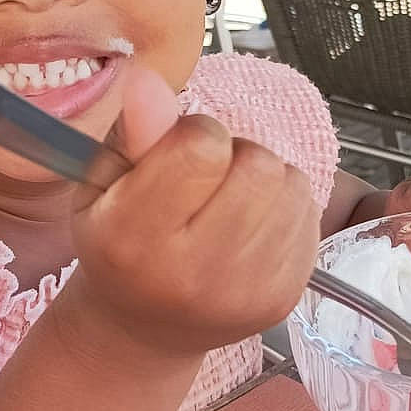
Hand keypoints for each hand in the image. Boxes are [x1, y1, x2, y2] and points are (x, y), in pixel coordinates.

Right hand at [63, 66, 319, 359]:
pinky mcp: (284, 298)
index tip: (176, 153)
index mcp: (135, 238)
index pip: (201, 146)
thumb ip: (131, 132)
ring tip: (230, 203)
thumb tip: (149, 79)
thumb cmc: (118, 245)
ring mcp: (245, 291)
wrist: (144, 331)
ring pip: (291, 185)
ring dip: (265, 180)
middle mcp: (194, 272)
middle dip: (236, 155)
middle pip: (258, 165)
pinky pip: (308, 216)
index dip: (194, 133)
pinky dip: (284, 210)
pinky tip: (250, 229)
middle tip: (208, 181)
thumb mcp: (102, 186)